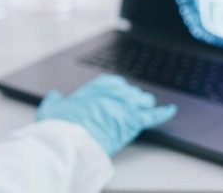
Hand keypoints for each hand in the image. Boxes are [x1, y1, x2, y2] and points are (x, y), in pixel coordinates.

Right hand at [35, 74, 176, 155]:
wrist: (69, 140)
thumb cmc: (60, 125)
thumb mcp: (52, 108)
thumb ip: (54, 100)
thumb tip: (54, 95)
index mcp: (97, 86)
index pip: (115, 82)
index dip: (117, 91)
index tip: (115, 96)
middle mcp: (114, 92)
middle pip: (131, 91)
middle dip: (130, 99)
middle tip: (126, 108)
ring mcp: (126, 106)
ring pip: (143, 101)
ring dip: (143, 105)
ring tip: (142, 110)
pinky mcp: (133, 122)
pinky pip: (154, 116)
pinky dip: (163, 113)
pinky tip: (170, 110)